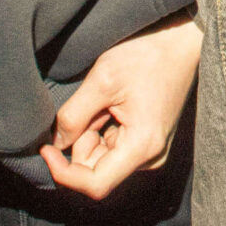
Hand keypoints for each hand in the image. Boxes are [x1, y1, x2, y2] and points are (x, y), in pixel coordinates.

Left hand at [41, 14, 202, 200]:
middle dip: (80, 143)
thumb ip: (73, 116)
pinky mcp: (148, 143)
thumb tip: (56, 144)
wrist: (180, 41)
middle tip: (89, 106)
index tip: (45, 149)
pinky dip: (102, 131)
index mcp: (143, 146)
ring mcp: (151, 151)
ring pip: (102, 159)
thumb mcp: (102, 80)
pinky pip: (114, 149)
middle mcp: (151, 157)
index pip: (95, 185)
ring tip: (105, 101)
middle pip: (97, 171)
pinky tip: (113, 105)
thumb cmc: (147, 55)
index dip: (64, 173)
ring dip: (92, 134)